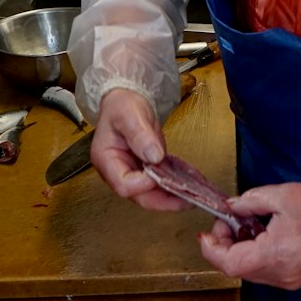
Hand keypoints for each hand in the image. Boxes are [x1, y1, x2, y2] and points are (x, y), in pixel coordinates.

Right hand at [90, 87, 180, 210]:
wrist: (127, 99)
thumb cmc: (122, 105)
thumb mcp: (128, 114)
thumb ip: (139, 135)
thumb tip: (154, 156)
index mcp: (106, 160)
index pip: (124, 185)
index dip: (144, 183)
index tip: (161, 168)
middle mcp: (117, 172)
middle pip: (139, 196)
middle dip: (164, 200)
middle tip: (188, 198)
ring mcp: (132, 173)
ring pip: (152, 195)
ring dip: (172, 196)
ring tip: (193, 193)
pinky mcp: (145, 171)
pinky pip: (160, 184)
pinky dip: (174, 185)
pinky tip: (190, 182)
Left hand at [197, 182, 300, 289]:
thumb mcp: (284, 196)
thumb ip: (251, 201)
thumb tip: (232, 208)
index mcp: (273, 256)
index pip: (228, 263)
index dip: (212, 247)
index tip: (210, 228)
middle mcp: (279, 276)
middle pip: (237, 269)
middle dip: (226, 245)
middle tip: (231, 220)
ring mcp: (289, 281)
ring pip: (252, 272)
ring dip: (242, 250)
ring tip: (250, 224)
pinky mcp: (298, 278)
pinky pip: (267, 272)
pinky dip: (258, 255)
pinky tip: (267, 234)